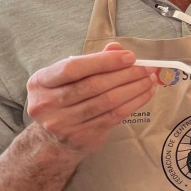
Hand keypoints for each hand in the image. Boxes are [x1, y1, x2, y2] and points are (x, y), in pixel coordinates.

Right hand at [26, 42, 155, 156]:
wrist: (51, 141)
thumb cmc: (62, 100)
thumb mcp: (67, 79)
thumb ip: (91, 62)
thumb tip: (117, 48)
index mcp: (40, 82)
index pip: (73, 68)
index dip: (103, 61)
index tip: (129, 57)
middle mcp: (47, 104)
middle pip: (94, 85)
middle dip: (125, 74)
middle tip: (146, 68)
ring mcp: (64, 123)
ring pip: (107, 101)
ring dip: (134, 88)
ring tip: (149, 80)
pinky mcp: (82, 137)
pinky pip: (114, 116)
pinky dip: (133, 103)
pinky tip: (145, 94)